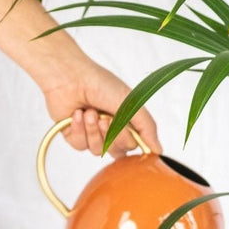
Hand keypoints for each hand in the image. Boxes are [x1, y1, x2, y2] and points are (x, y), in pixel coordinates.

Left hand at [41, 56, 161, 157]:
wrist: (70, 77)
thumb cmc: (101, 84)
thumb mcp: (131, 104)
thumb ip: (147, 127)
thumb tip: (158, 150)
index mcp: (125, 120)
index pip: (133, 144)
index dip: (127, 138)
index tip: (123, 124)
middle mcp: (110, 128)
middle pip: (117, 151)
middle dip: (111, 134)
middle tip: (105, 118)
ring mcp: (92, 132)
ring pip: (98, 150)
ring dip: (94, 130)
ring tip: (90, 112)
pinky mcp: (74, 135)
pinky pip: (80, 146)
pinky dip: (79, 129)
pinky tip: (77, 113)